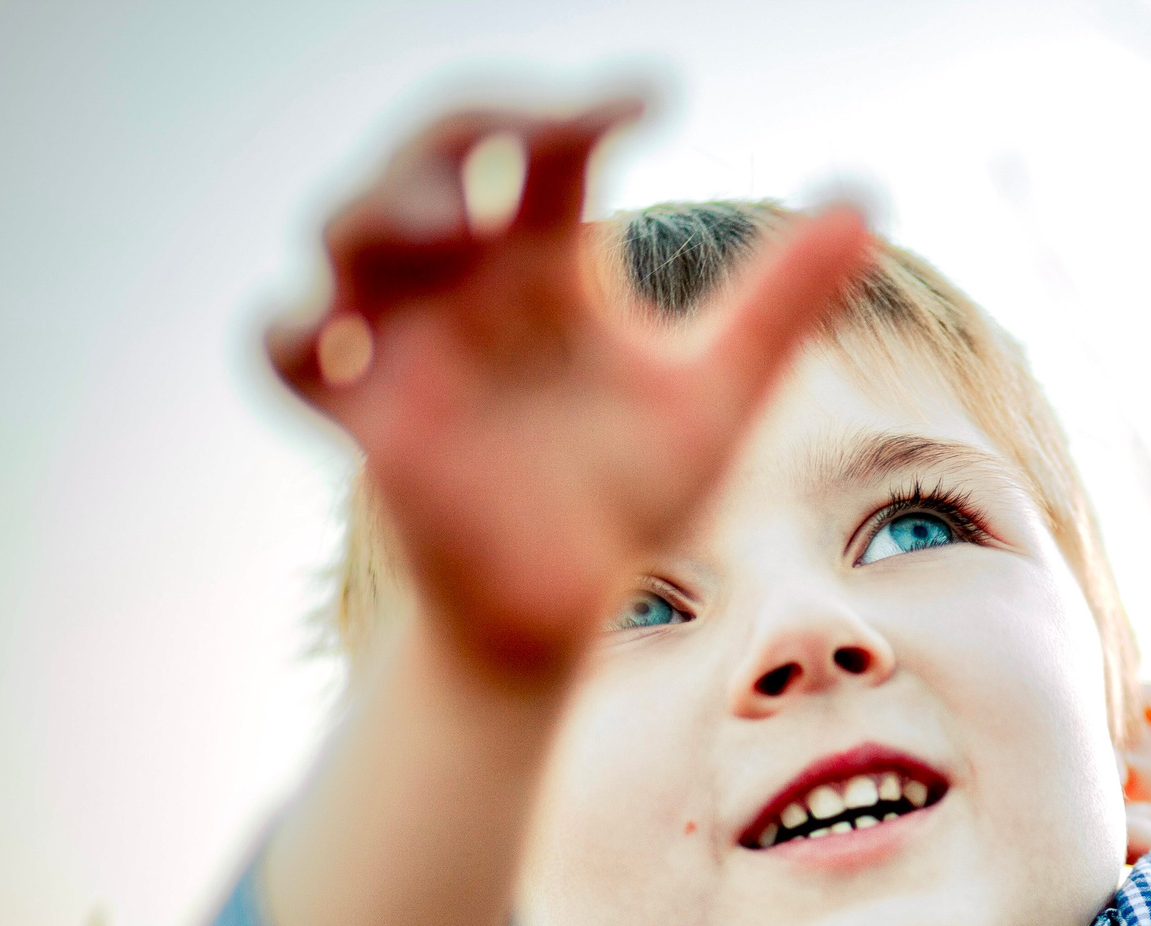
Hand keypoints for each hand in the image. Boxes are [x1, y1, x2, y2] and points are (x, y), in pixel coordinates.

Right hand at [266, 98, 872, 679]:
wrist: (569, 603)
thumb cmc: (632, 490)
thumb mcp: (720, 388)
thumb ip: (784, 298)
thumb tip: (869, 198)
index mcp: (547, 261)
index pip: (546, 149)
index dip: (584, 108)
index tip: (653, 97)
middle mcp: (466, 282)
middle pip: (430, 158)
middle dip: (466, 130)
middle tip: (533, 132)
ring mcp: (404, 343)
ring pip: (344, 233)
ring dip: (385, 211)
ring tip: (456, 226)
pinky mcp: (363, 418)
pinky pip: (281, 355)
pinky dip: (286, 331)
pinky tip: (328, 325)